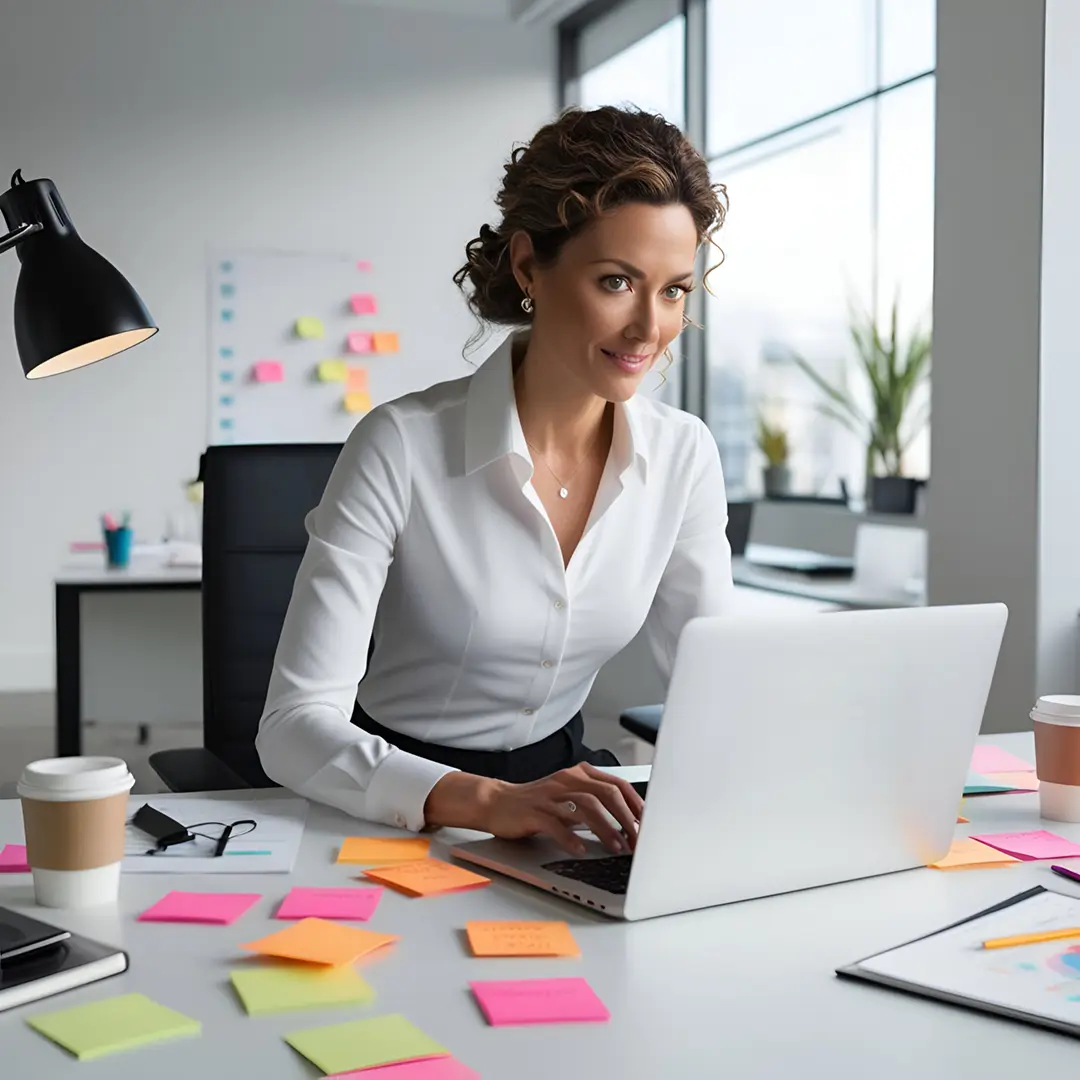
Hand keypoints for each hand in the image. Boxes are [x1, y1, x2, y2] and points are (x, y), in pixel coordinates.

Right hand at [481, 763, 643, 855]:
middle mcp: (567, 780)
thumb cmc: (538, 803)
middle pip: (605, 794)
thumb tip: (628, 821)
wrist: (498, 802)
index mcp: (579, 774)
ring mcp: (550, 795)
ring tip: (617, 847)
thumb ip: (594, 802)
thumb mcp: (569, 796)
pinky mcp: (534, 812)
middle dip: (626, 818)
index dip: (635, 803)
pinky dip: (571, 838)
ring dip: (606, 829)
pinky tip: (581, 849)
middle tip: (637, 840)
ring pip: (585, 808)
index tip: (648, 823)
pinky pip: (556, 824)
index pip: (616, 784)